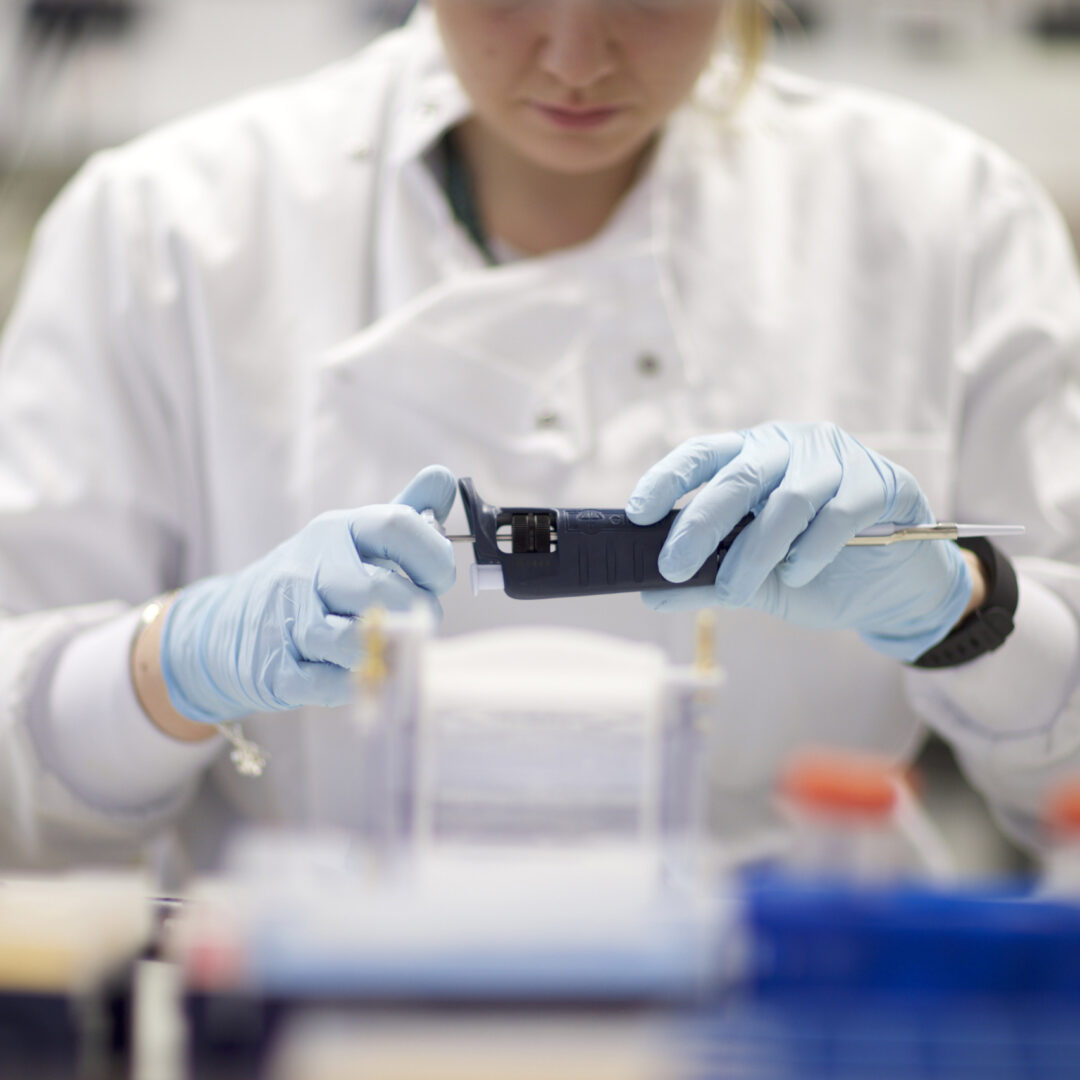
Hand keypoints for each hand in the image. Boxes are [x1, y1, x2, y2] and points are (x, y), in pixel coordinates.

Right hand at [160, 466, 456, 721]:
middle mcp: (309, 567)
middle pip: (379, 590)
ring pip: (354, 639)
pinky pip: (329, 682)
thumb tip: (444, 477)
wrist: (229, 625)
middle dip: (415, 612)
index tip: (439, 579)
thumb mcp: (354, 540)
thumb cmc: (314, 581)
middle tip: (419, 622)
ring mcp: (287, 617)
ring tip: (394, 649)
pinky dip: (356, 683)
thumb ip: (405, 512)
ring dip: (386, 651)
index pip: (396, 526)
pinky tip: (363, 673)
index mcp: (336, 531)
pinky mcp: (275, 668)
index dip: (433, 556)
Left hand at [626, 423, 972, 660]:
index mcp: (752, 457)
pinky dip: (812, 549)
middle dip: (699, 524)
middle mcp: (791, 447)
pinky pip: (838, 513)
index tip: (636, 513)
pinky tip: (802, 572)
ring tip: (739, 587)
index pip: (702, 454)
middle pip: (738, 476)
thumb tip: (651, 595)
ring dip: (757, 551)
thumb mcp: (755, 581)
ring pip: (787, 499)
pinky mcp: (881, 482)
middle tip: (672, 567)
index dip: (667, 479)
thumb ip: (708, 581)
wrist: (891, 590)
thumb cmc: (815, 571)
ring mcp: (838, 460)